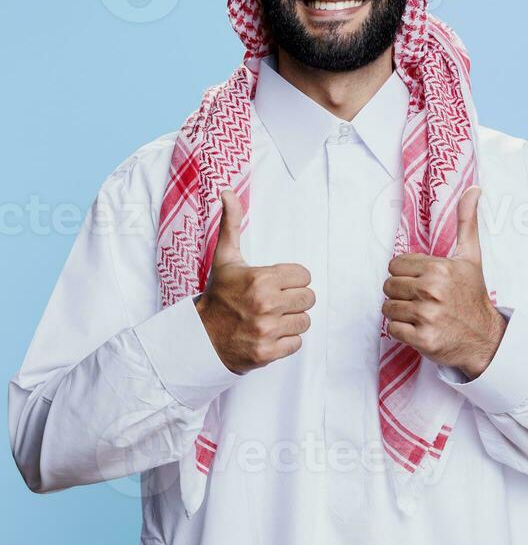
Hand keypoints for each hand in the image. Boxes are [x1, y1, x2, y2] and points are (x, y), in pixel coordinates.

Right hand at [195, 190, 315, 374]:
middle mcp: (265, 304)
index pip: (305, 276)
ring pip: (305, 321)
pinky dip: (286, 341)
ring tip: (272, 318)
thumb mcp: (225, 257)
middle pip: (309, 298)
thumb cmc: (219, 294)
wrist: (200, 336)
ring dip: (292, 320)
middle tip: (276, 302)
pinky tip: (270, 334)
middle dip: (294, 300)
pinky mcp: (267, 352)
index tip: (277, 284)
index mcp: (261, 279)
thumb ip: (231, 223)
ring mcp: (266, 330)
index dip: (292, 280)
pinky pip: (297, 343)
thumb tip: (226, 191)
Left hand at [381, 186, 506, 379]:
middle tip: (422, 299)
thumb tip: (473, 189)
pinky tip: (420, 328)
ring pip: (387, 308)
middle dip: (401, 293)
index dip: (406, 274)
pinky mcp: (422, 339)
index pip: (395, 265)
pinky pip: (392, 329)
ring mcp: (426, 316)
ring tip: (421, 314)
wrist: (485, 338)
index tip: (423, 282)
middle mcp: (431, 290)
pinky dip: (402, 331)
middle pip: (388, 286)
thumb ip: (466, 222)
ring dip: (400, 312)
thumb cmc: (473, 295)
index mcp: (438, 268)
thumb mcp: (471, 257)